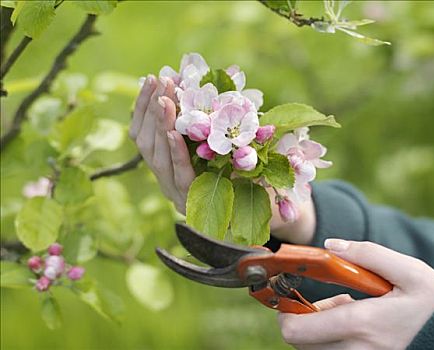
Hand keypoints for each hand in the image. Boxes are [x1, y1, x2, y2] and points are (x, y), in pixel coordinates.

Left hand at [129, 76, 315, 242]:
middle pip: (158, 158)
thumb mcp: (265, 182)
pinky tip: (151, 86)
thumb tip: (275, 131)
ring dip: (150, 111)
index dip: (177, 154)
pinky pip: (143, 136)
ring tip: (160, 79)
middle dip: (161, 121)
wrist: (242, 203)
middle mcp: (176, 191)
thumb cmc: (257, 193)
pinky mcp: (159, 160)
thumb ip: (265, 164)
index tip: (175, 129)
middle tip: (168, 89)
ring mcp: (164, 176)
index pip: (181, 178)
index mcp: (199, 203)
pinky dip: (145, 110)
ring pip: (146, 145)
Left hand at [278, 240, 433, 349]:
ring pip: (316, 349)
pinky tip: (358, 324)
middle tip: (325, 300)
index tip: (290, 294)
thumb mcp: (408, 270)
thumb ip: (367, 254)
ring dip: (320, 329)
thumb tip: (330, 245)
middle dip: (302, 319)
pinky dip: (334, 339)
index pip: (296, 331)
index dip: (284, 312)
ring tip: (349, 309)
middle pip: (300, 342)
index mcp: (360, 324)